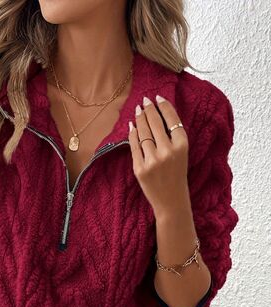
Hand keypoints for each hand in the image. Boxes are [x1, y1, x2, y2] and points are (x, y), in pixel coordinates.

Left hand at [128, 95, 190, 219]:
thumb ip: (173, 137)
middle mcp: (168, 151)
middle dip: (148, 109)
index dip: (163, 105)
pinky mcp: (140, 168)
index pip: (171, 119)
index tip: (156, 97)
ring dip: (139, 119)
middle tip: (144, 101)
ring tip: (138, 111)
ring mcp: (152, 160)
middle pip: (155, 123)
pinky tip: (132, 126)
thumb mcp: (182, 154)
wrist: (171, 201)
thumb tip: (157, 114)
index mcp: (182, 146)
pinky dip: (132, 134)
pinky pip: (134, 146)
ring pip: (143, 132)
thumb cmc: (177, 175)